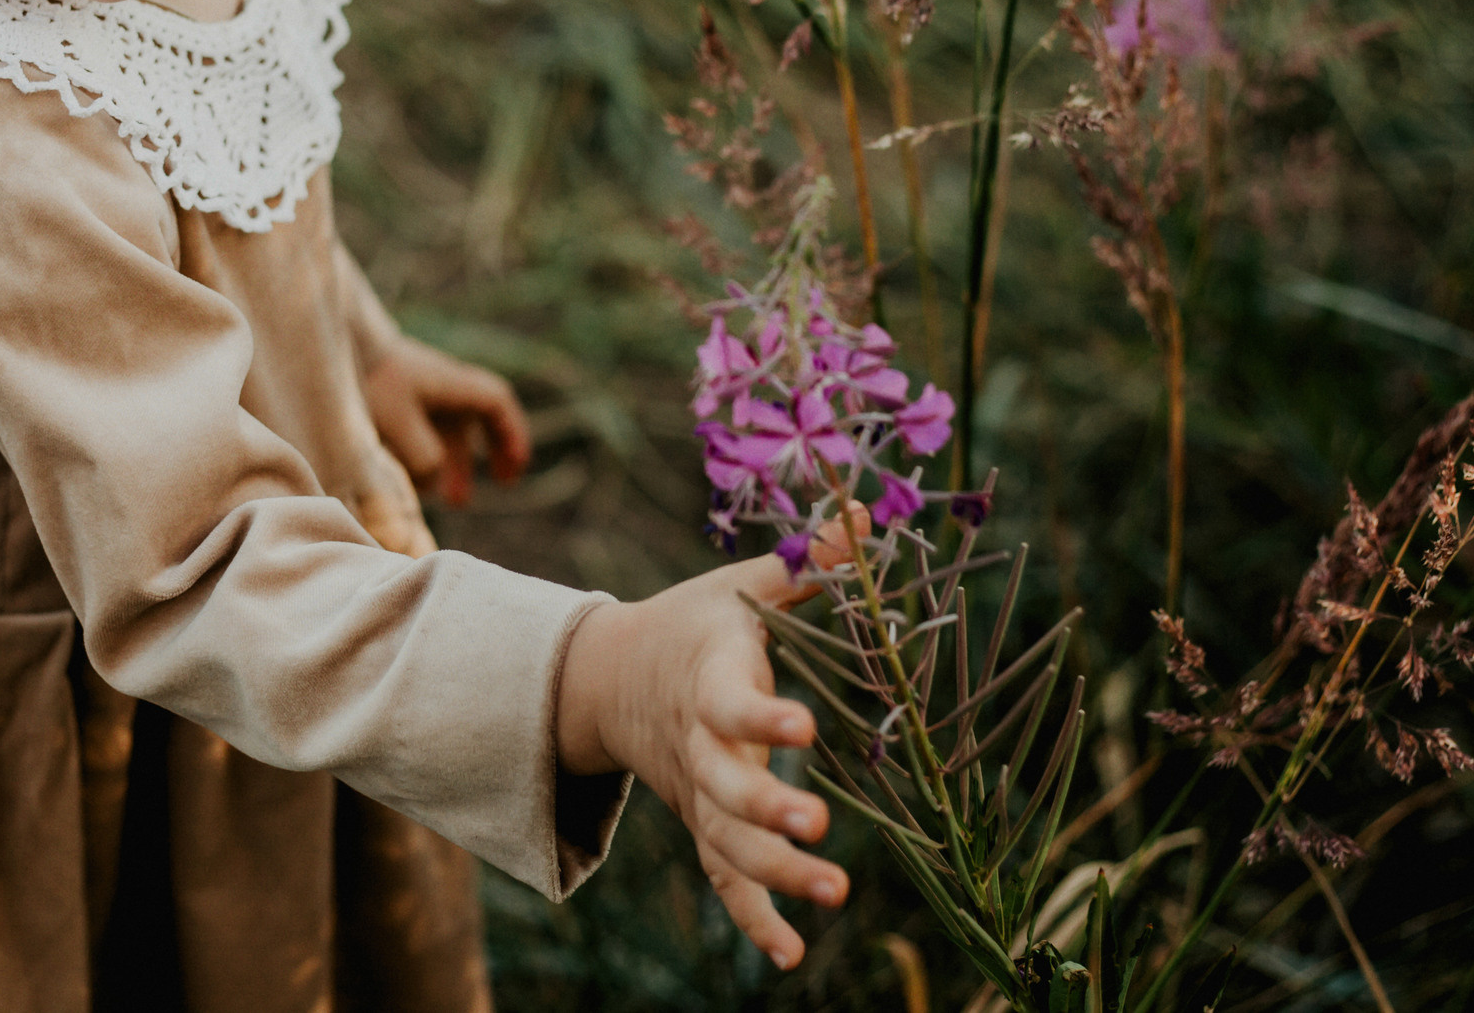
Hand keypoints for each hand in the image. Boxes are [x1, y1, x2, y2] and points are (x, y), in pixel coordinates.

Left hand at [360, 336, 530, 505]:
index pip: (496, 401)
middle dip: (495, 449)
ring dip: (459, 464)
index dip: (512, 432)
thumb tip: (435, 481)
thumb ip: (423, 455)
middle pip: (482, 416)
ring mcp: (421, 392)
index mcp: (451, 383)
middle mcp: (442, 385)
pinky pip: (428, 432)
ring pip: (452, 431)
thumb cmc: (369, 379)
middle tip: (505, 480)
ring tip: (456, 501)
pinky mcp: (399, 400)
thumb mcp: (397, 422)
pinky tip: (420, 484)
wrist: (335, 347)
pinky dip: (433, 458)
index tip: (515, 464)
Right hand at [554, 542, 850, 969]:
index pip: (730, 701)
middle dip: (768, 809)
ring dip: (774, 875)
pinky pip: (723, 880)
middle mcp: (698, 745)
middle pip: (723, 786)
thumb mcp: (740, 585)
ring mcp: (696, 793)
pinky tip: (794, 956)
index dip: (762, 713)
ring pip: (726, 842)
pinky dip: (754, 920)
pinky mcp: (701, 824)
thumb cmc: (691, 623)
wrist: (608, 678)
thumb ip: (805, 563)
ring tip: (833, 893)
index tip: (803, 724)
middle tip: (818, 829)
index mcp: (709, 680)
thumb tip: (865, 516)